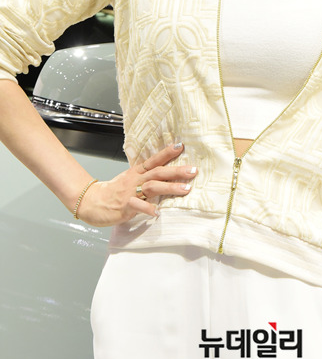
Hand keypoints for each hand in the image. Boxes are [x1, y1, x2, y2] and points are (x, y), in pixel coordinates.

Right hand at [75, 143, 196, 226]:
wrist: (91, 201)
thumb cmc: (113, 192)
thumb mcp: (130, 179)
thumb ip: (146, 177)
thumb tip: (166, 175)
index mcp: (137, 172)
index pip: (154, 160)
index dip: (167, 153)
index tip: (181, 146)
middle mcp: (135, 180)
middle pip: (158, 172)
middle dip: (177, 171)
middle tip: (193, 170)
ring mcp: (130, 193)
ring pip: (152, 187)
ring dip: (170, 187)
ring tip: (186, 189)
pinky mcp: (125, 207)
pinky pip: (137, 206)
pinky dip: (147, 209)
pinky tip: (157, 212)